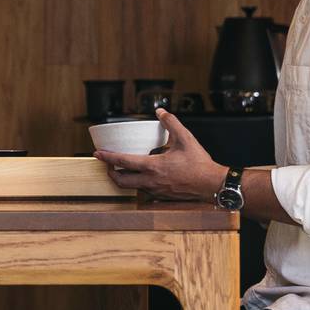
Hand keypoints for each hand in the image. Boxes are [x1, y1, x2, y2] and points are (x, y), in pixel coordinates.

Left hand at [96, 114, 228, 202]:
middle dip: (110, 173)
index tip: (97, 153)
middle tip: (108, 165)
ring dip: (125, 179)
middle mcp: (150, 181)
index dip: (107, 157)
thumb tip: (161, 112)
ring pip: (132, 187)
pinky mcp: (162, 197)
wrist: (212, 184)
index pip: (122, 161)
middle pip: (120, 180)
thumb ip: (171, 123)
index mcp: (153, 166)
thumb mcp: (185, 139)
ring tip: (124, 169)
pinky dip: (139, 184)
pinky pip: (144, 191)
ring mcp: (155, 191)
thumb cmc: (199, 164)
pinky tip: (144, 177)